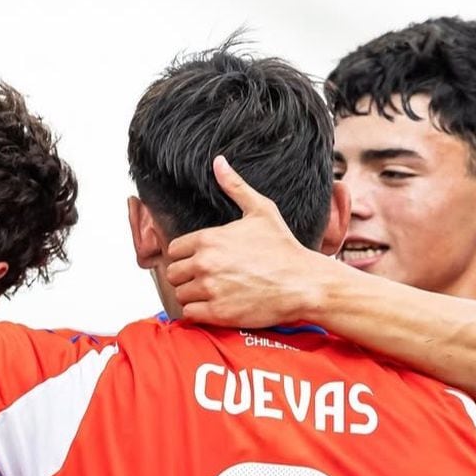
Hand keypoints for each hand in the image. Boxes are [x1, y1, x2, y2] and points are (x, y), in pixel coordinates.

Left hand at [164, 155, 340, 326]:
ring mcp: (209, 289)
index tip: (201, 261)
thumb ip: (235, 187)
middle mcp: (204, 263)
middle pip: (173, 273)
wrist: (303, 283)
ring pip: (180, 294)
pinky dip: (199, 312)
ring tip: (214, 293)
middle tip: (208, 279)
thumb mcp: (261, 210)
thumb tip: (219, 162)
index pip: (174, 249)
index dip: (186, 256)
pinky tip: (216, 306)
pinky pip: (190, 313)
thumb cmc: (284, 248)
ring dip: (193, 295)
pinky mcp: (217, 313)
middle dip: (187, 276)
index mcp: (209, 239)